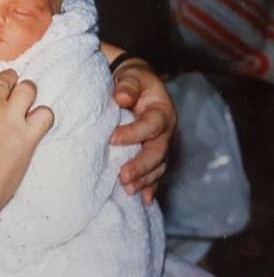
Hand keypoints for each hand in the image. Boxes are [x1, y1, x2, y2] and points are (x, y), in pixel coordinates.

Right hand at [0, 70, 51, 276]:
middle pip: (3, 82)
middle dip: (6, 79)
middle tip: (8, 79)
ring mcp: (11, 121)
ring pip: (28, 91)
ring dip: (26, 90)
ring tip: (26, 93)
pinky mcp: (27, 140)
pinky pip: (45, 117)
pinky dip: (42, 115)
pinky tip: (36, 120)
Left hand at [110, 58, 175, 204]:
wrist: (137, 84)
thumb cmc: (133, 80)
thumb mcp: (132, 76)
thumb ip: (128, 86)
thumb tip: (121, 97)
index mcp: (162, 111)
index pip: (150, 125)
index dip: (133, 133)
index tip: (111, 139)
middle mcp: (166, 131)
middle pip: (157, 152)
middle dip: (141, 166)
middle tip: (123, 177)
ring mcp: (162, 144)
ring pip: (158, 166)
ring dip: (144, 180)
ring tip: (128, 190)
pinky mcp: (154, 153)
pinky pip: (155, 173)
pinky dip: (150, 186)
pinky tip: (143, 200)